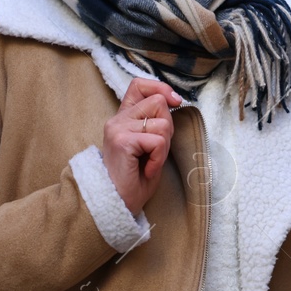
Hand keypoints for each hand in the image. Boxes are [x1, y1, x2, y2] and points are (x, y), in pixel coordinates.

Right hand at [101, 76, 182, 215]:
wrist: (115, 205)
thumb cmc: (134, 179)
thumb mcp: (149, 145)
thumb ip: (156, 122)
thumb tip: (174, 101)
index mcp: (123, 118)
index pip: (139, 84)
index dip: (161, 87)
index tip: (175, 102)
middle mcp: (118, 120)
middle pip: (158, 101)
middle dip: (168, 127)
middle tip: (156, 151)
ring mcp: (118, 129)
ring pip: (162, 121)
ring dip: (164, 146)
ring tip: (150, 162)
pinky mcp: (122, 141)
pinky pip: (157, 140)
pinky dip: (159, 158)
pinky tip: (147, 170)